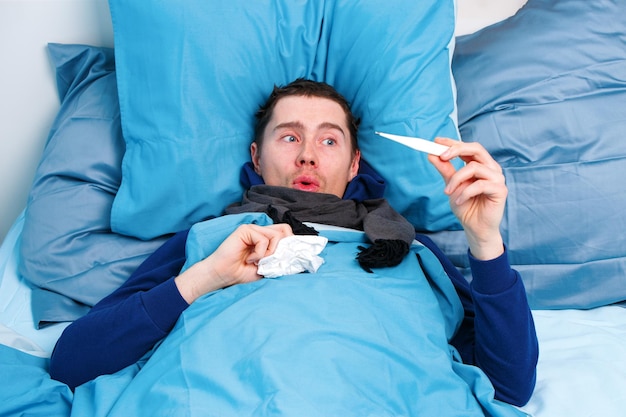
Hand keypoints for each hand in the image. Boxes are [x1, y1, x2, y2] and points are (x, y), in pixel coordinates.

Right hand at [175, 223, 293, 302]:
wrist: (223, 276)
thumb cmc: (242, 273)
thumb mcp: (268, 267)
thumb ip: (279, 258)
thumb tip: (295, 253)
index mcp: (267, 239)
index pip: (287, 233)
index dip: (289, 245)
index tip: (283, 261)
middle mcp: (261, 231)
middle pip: (285, 231)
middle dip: (281, 250)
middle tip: (269, 262)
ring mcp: (253, 229)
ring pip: (277, 236)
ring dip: (270, 254)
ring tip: (257, 262)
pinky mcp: (245, 229)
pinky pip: (263, 239)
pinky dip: (259, 253)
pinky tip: (249, 259)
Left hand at [428, 138, 506, 259]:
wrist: (474, 227)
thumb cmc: (466, 206)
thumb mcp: (451, 186)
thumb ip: (445, 170)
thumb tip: (432, 155)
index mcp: (480, 164)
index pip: (468, 147)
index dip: (452, 142)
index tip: (436, 141)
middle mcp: (491, 168)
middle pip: (476, 148)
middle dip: (456, 150)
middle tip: (441, 157)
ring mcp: (497, 178)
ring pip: (474, 167)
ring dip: (456, 179)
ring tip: (448, 192)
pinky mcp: (500, 190)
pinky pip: (480, 185)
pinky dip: (465, 193)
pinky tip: (459, 201)